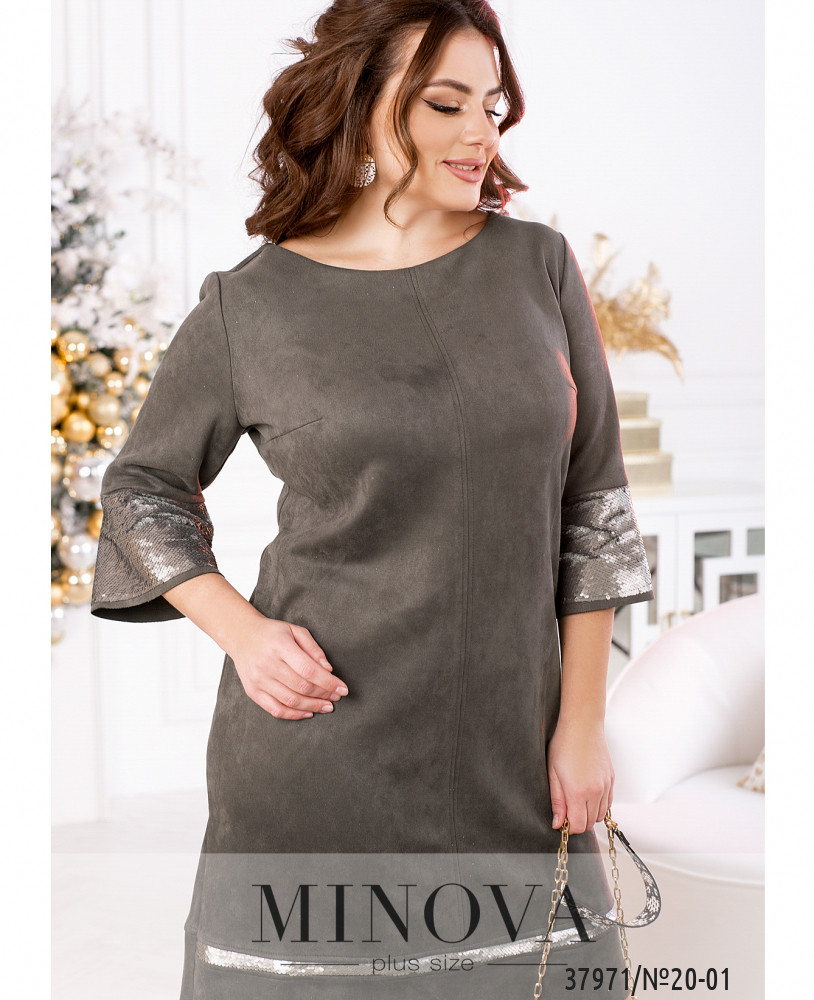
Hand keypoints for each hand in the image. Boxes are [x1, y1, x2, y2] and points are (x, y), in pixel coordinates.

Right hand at [230, 617, 348, 719]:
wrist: (241, 636)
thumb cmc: (273, 633)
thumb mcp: (295, 631)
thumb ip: (313, 648)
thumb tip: (328, 669)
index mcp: (280, 646)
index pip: (309, 670)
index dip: (328, 682)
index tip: (342, 688)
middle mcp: (268, 664)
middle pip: (302, 686)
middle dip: (324, 694)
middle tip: (337, 697)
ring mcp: (259, 680)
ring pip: (290, 700)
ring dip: (313, 706)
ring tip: (327, 706)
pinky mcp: (253, 692)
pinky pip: (275, 709)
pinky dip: (294, 715)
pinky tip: (308, 713)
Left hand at [546, 716, 613, 834]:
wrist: (583, 725)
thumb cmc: (564, 745)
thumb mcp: (553, 773)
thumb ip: (557, 801)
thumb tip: (557, 823)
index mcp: (578, 792)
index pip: (578, 826)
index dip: (568, 827)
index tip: (561, 819)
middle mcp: (595, 792)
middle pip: (590, 823)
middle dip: (578, 822)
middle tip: (567, 810)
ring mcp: (606, 786)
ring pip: (600, 815)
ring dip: (589, 814)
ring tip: (576, 800)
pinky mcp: (611, 779)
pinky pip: (608, 803)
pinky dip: (599, 805)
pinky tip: (588, 795)